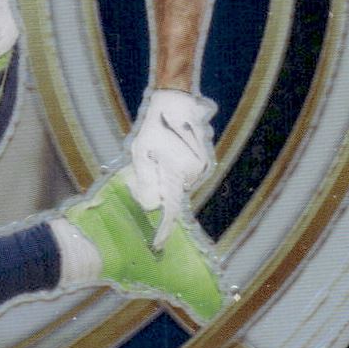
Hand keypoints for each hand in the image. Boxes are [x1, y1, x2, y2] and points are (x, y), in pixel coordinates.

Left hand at [125, 89, 215, 248]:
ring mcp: (204, 167)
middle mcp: (195, 174)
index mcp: (178, 174)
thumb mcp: (141, 153)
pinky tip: (172, 151)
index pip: (170, 209)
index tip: (158, 245)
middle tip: (151, 168)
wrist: (177, 102)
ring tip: (162, 153)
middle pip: (175, 195)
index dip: (164, 229)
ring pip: (183, 184)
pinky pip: (191, 174)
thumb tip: (150, 206)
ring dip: (171, 177)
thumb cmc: (155, 127)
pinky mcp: (207, 162)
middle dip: (163, 190)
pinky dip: (180, 170)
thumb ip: (145, 180)